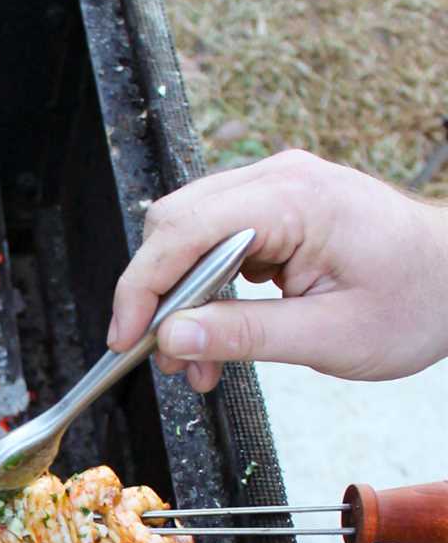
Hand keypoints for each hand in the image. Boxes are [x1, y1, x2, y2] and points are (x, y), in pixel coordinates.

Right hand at [109, 150, 447, 392]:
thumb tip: (173, 336)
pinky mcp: (279, 210)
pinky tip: (218, 333)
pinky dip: (206, 290)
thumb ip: (245, 335)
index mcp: (295, 200)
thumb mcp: (329, 336)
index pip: (185, 230)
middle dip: (158, 296)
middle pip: (176, 224)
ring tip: (199, 362)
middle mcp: (280, 180)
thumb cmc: (415, 303)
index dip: (142, 286)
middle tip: (169, 360)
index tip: (127, 339)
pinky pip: (217, 242)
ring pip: (190, 234)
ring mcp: (278, 190)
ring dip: (182, 300)